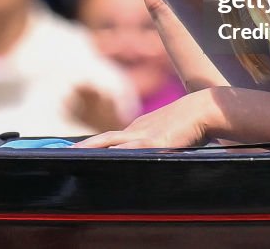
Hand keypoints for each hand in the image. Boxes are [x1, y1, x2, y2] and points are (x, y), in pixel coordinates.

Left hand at [73, 89, 211, 148]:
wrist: (205, 108)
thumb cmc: (192, 124)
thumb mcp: (170, 136)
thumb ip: (157, 146)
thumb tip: (153, 156)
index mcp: (139, 129)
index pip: (111, 138)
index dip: (93, 146)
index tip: (77, 151)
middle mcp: (137, 130)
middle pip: (104, 139)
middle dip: (85, 147)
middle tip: (64, 154)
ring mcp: (145, 135)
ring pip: (111, 142)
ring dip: (93, 150)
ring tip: (75, 157)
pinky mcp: (155, 142)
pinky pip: (131, 150)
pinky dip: (116, 155)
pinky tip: (106, 162)